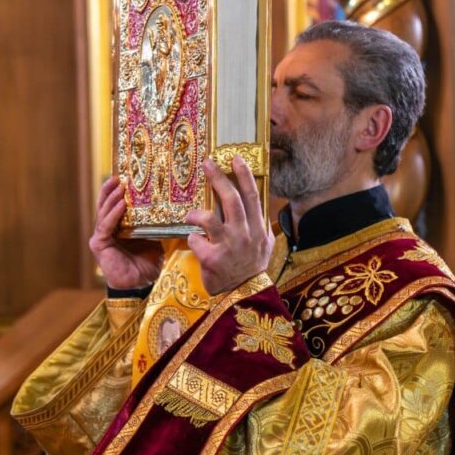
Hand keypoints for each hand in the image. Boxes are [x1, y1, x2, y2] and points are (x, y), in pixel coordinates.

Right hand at [89, 177, 163, 289]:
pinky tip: (120, 204)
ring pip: (104, 212)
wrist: (141, 283)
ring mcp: (102, 236)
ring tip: (119, 186)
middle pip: (105, 205)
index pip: (114, 205)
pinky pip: (106, 226)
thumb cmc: (147, 263)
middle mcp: (107, 230)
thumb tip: (166, 208)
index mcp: (119, 227)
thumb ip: (152, 225)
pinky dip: (113, 214)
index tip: (123, 177)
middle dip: (110, 190)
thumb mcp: (153, 238)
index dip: (117, 191)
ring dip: (111, 198)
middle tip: (117, 176)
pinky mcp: (99, 244)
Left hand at [186, 156, 273, 294]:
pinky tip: (195, 242)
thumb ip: (261, 227)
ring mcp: (228, 246)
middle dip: (218, 178)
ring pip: (210, 218)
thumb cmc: (252, 268)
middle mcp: (244, 234)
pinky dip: (192, 239)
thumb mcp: (265, 246)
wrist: (244, 295)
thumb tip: (258, 207)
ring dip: (196, 213)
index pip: (252, 196)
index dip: (244, 175)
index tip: (235, 158)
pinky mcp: (211, 258)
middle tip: (207, 163)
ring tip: (190, 214)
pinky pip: (196, 240)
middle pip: (231, 199)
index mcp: (257, 228)